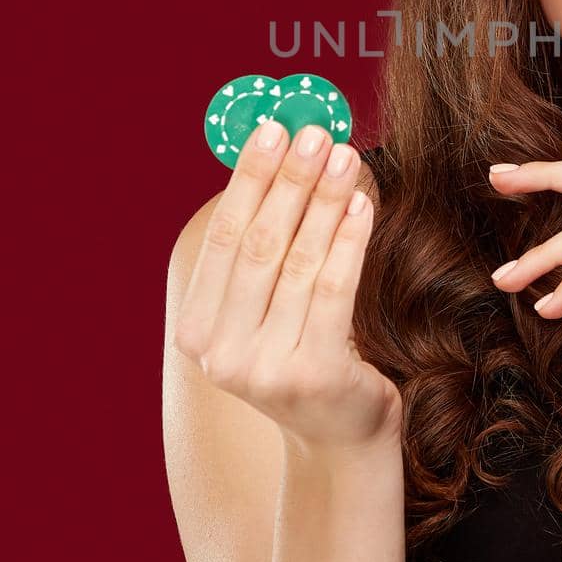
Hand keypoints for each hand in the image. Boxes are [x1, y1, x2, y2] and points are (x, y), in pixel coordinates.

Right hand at [172, 120, 402, 454]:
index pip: (223, 238)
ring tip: (346, 157)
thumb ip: (263, 244)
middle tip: (315, 132)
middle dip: (290, 181)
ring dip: (325, 201)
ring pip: (299, 263)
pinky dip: (350, 240)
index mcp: (197, 329)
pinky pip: (334, 290)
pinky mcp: (315, 375)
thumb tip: (281, 152)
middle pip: (259, 245)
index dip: (248, 178)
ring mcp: (266, 369)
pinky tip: (364, 204)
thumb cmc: (302, 351)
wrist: (338, 432)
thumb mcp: (264, 307)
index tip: (272, 129)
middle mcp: (222, 353)